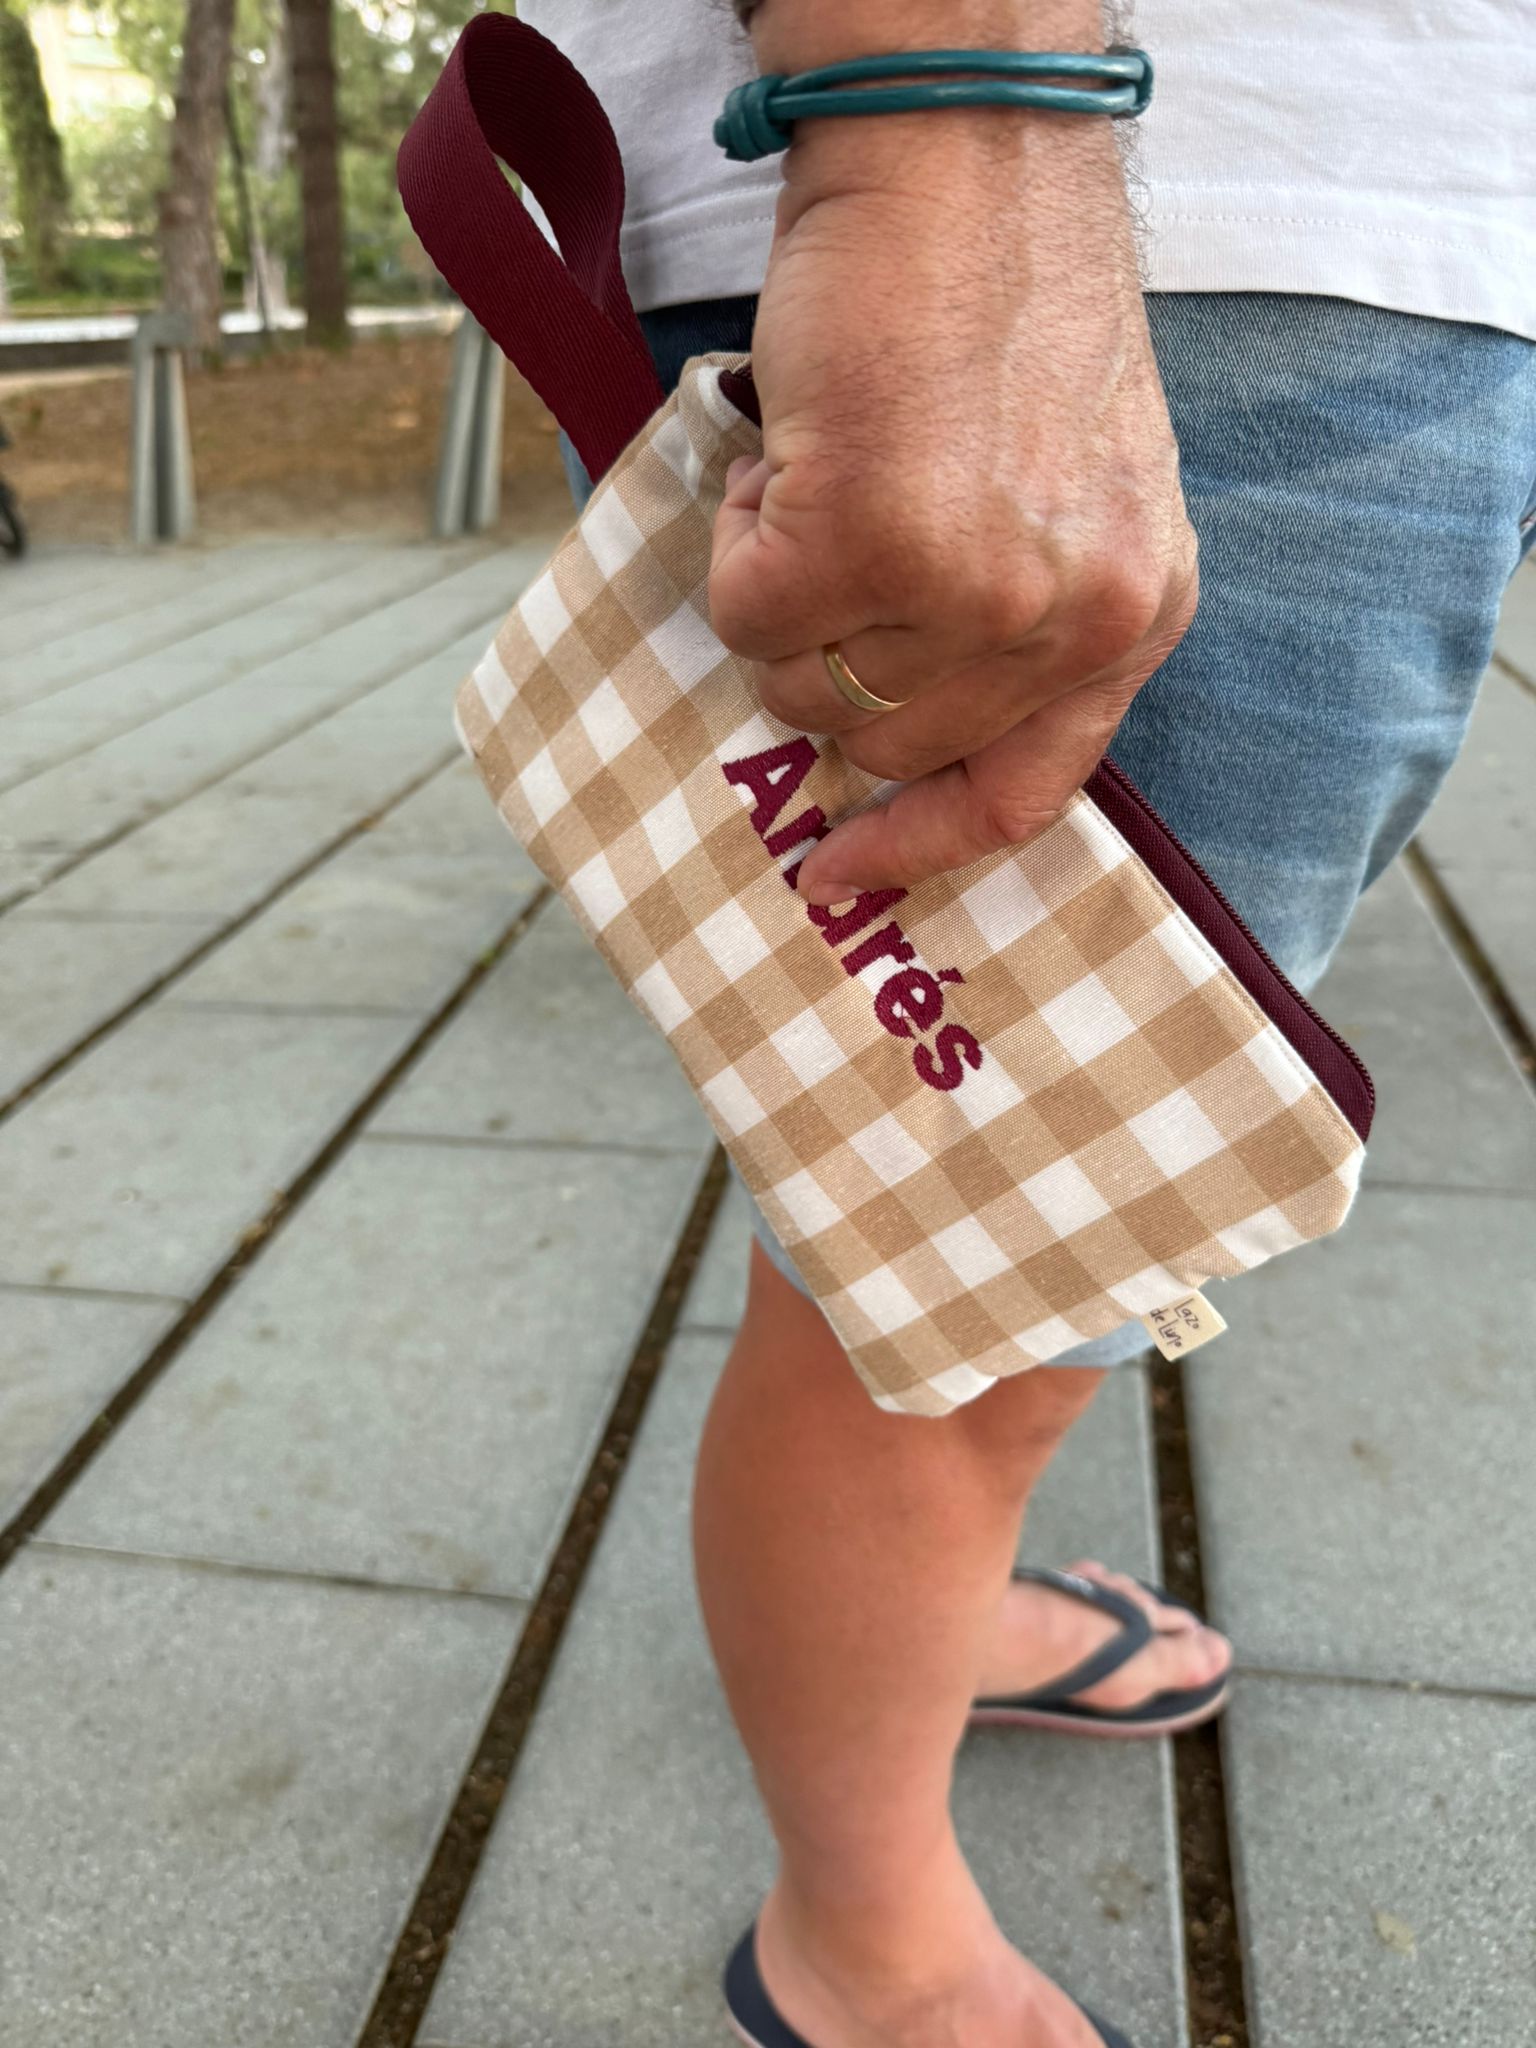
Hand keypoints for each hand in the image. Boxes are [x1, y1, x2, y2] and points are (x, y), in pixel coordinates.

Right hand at [708, 0, 1197, 906]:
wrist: (963, 153)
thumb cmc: (1003, 306)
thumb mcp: (1071, 493)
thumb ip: (1018, 622)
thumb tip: (880, 727)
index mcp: (1137, 612)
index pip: (1027, 796)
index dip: (921, 845)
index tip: (841, 870)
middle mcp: (1074, 617)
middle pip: (885, 741)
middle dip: (832, 654)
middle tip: (836, 538)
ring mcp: (975, 588)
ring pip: (802, 683)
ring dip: (782, 588)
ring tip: (830, 471)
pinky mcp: (870, 539)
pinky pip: (746, 611)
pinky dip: (738, 534)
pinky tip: (794, 447)